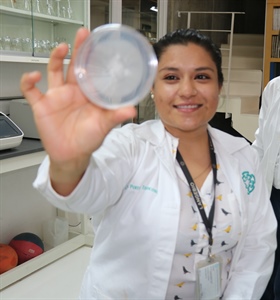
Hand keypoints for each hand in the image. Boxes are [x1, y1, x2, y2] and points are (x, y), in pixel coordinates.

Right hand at [20, 27, 135, 192]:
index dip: (94, 58)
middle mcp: (73, 91)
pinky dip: (29, 81)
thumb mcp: (103, 126)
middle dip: (78, 49)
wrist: (72, 155)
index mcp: (88, 94)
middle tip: (83, 34)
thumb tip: (132, 110)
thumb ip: (115, 116)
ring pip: (54, 71)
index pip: (90, 71)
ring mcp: (57, 96)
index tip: (99, 45)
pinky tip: (34, 76)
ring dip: (55, 58)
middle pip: (73, 65)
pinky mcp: (42, 105)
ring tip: (62, 48)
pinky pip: (30, 90)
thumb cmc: (88, 140)